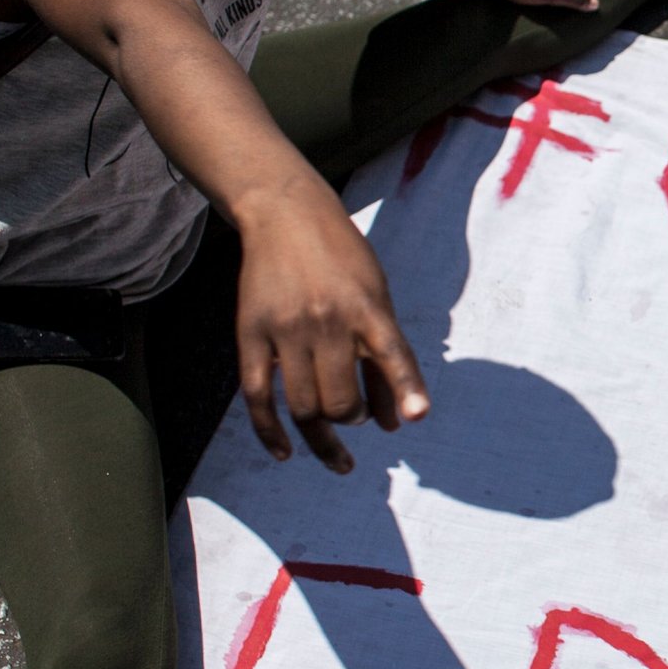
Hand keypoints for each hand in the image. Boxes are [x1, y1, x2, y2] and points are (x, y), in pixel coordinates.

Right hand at [233, 178, 431, 472]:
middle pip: (340, 398)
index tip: (417, 416)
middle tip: (356, 417)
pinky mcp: (250, 334)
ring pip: (303, 406)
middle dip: (353, 419)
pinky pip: (258, 396)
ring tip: (334, 445)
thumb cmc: (344, 261)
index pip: (392, 353)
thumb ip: (386, 357)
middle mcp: (327, 320)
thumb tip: (396, 423)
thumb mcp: (377, 297)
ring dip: (321, 435)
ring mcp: (285, 329)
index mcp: (367, 306)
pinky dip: (271, 432)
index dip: (406, 387)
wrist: (286, 215)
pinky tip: (286, 453)